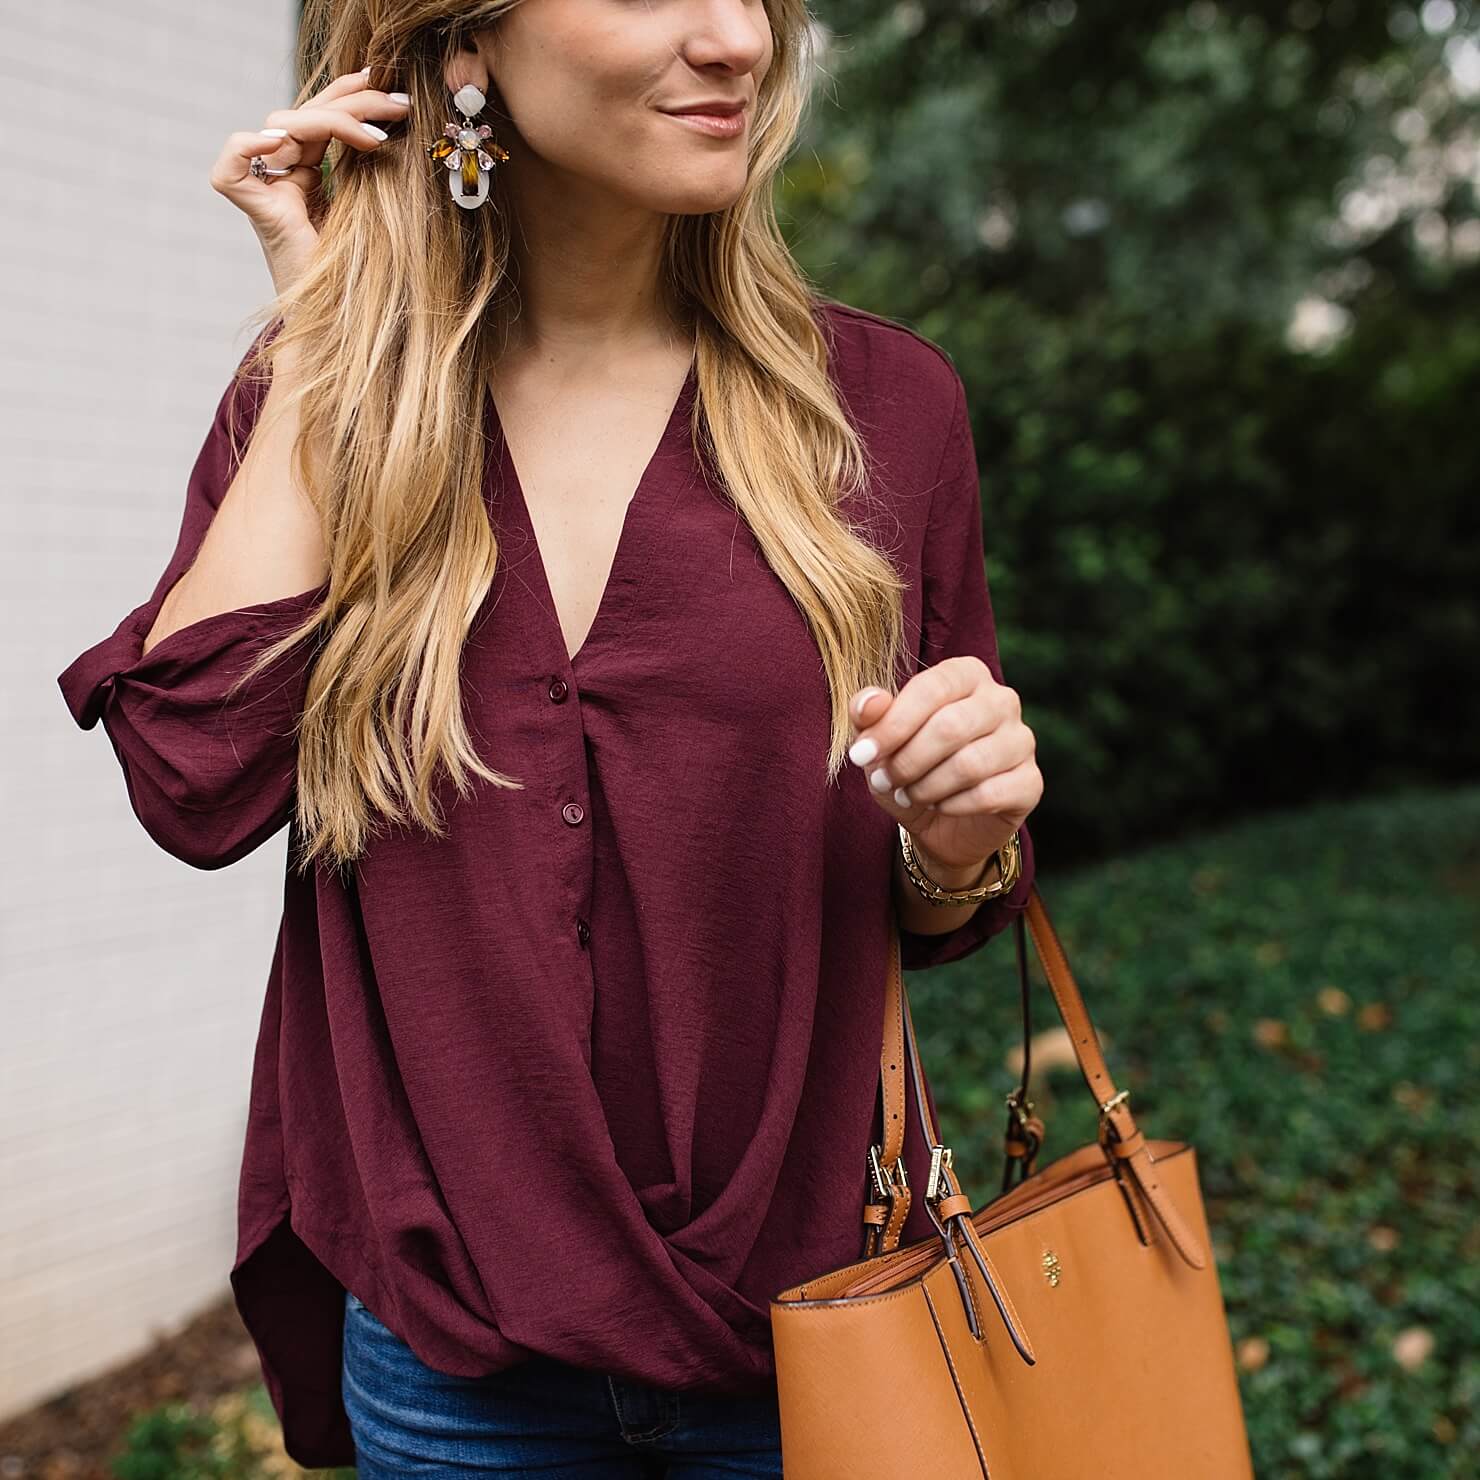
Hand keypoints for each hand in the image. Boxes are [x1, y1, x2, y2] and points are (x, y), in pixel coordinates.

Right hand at [210, 65, 412, 295]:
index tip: (391, 89)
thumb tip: (393, 129)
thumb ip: (369, 170)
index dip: (350, 95)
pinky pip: (232, 167)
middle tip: (398, 102)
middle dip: (353, 100)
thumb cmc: (364, 276)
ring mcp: (269, 192)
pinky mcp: (257, 213)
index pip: (322, 117)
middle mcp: (285, 177)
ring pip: (281, 126)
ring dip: (331, 119)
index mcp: (309, 175)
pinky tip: (280, 141)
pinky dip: (247, 147)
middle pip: (306, 114)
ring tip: (377, 134)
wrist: (344, 324)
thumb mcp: (373, 209)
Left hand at [848, 657, 1042, 877]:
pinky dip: (952, 806)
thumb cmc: (909, 766)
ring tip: (908, 794)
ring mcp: (1022, 740)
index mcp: (966, 674)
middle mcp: (1002, 700)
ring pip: (970, 764)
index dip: (893, 723)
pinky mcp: (1030, 782)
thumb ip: (869, 715)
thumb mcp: (880, 741)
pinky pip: (988, 794)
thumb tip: (869, 704)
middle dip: (907, 761)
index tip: (861, 754)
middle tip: (885, 780)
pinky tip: (938, 806)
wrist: (939, 822)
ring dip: (926, 787)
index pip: (932, 687)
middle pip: (951, 727)